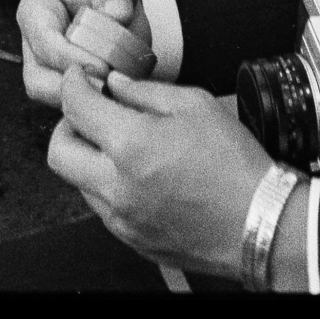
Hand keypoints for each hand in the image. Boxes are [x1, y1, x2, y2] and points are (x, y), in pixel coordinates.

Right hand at [17, 0, 146, 112]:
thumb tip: (117, 13)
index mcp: (36, 8)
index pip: (44, 43)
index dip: (72, 58)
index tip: (103, 67)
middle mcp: (34, 43)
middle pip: (39, 82)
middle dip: (74, 89)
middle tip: (109, 87)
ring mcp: (49, 68)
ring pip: (56, 100)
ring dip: (88, 99)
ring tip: (118, 88)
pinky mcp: (68, 85)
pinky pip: (78, 106)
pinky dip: (98, 104)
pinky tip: (120, 94)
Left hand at [49, 66, 270, 278]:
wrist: (261, 223)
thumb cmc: (236, 167)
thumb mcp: (195, 105)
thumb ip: (145, 91)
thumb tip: (116, 85)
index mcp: (130, 146)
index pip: (75, 107)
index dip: (73, 83)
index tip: (80, 77)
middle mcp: (118, 187)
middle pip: (58, 152)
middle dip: (67, 124)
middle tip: (88, 111)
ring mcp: (123, 219)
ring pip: (77, 183)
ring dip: (87, 157)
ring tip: (118, 142)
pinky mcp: (133, 240)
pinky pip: (101, 207)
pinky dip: (106, 185)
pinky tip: (134, 172)